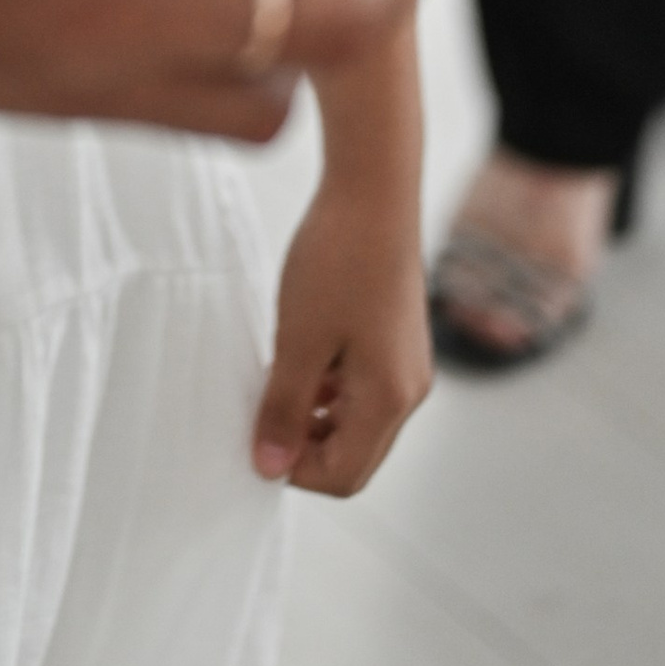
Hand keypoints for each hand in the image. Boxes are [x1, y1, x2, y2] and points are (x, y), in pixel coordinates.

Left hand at [253, 175, 432, 492]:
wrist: (374, 190)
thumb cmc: (337, 260)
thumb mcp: (298, 339)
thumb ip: (283, 407)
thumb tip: (269, 467)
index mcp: (389, 399)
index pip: (344, 475)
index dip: (295, 470)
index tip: (254, 439)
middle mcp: (409, 391)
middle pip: (355, 453)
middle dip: (305, 446)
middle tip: (259, 413)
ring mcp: (408, 364)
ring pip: (357, 419)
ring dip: (314, 416)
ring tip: (271, 381)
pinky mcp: (398, 339)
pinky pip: (363, 386)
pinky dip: (328, 387)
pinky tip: (295, 356)